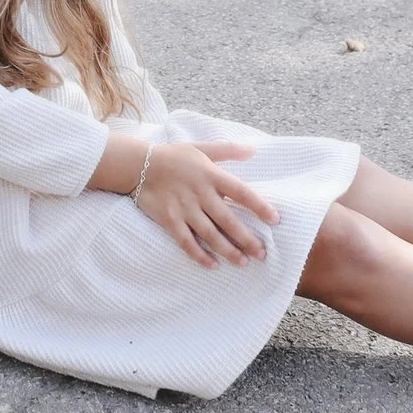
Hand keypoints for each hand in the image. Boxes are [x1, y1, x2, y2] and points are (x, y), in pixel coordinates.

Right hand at [133, 141, 280, 268]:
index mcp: (211, 175)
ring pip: (210, 234)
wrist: (137, 165)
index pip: (241, 192)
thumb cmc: (173, 156)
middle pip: (228, 219)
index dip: (259, 206)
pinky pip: (186, 242)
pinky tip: (212, 265)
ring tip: (242, 262)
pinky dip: (199, 255)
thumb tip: (254, 149)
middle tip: (262, 253)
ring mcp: (184, 208)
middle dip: (247, 238)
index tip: (275, 220)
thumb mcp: (201, 148)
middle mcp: (200, 193)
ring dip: (227, 250)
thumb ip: (228, 150)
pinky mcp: (169, 220)